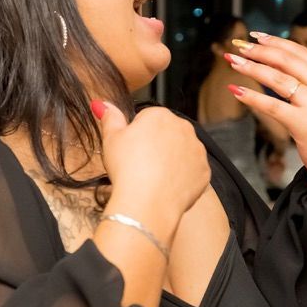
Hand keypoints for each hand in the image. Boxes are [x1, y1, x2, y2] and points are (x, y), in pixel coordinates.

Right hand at [94, 102, 209, 230]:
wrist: (147, 202)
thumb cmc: (127, 169)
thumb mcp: (111, 139)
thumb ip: (110, 118)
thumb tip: (103, 104)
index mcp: (160, 115)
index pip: (147, 120)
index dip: (136, 137)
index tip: (131, 151)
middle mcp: (183, 127)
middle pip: (167, 134)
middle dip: (156, 146)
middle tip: (140, 165)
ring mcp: (197, 149)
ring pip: (181, 152)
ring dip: (170, 161)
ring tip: (152, 177)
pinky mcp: (204, 170)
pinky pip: (192, 171)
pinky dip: (181, 178)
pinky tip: (166, 186)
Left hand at [226, 35, 306, 212]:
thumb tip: (286, 71)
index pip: (301, 53)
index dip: (277, 42)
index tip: (256, 37)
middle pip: (287, 61)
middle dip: (260, 51)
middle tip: (238, 46)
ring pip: (277, 79)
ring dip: (251, 67)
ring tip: (233, 62)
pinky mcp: (304, 124)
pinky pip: (272, 106)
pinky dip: (251, 97)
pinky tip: (236, 91)